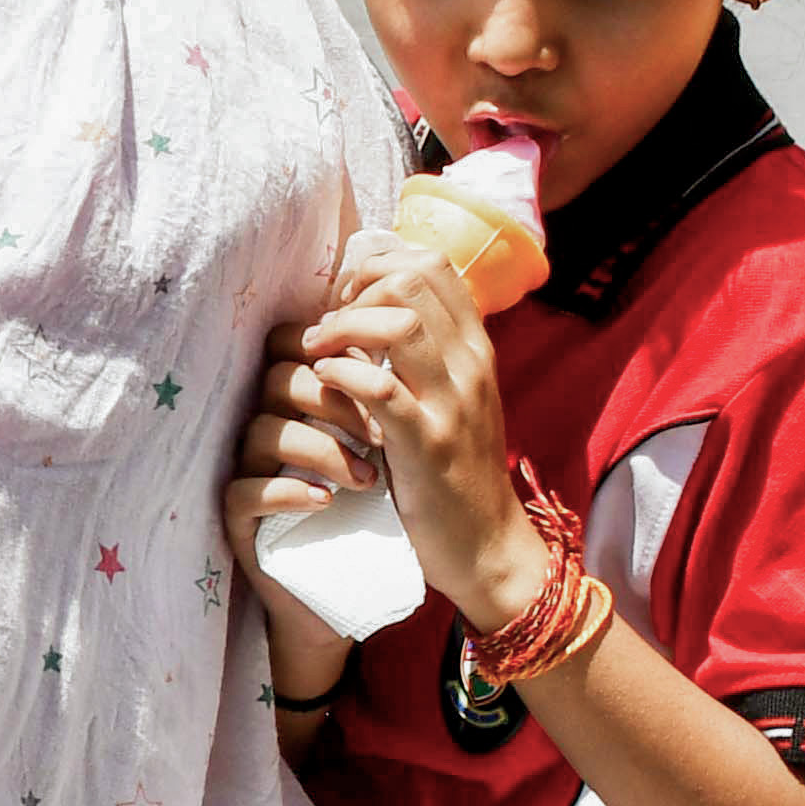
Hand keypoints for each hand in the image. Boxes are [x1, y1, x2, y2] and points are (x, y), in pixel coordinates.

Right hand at [225, 366, 372, 708]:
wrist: (361, 590)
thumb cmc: (382, 511)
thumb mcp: (396, 446)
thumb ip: (389, 390)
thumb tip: (414, 333)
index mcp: (301, 399)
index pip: (293, 344)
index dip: (335, 350)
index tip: (388, 379)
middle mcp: (269, 425)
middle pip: (278, 379)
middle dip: (336, 401)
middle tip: (382, 436)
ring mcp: (251, 471)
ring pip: (262, 432)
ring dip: (320, 449)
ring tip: (367, 481)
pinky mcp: (240, 519)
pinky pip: (245, 491)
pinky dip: (288, 490)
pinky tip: (325, 500)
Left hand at [298, 232, 540, 629]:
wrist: (486, 542)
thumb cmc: (454, 467)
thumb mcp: (451, 396)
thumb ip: (426, 350)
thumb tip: (371, 305)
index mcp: (476, 347)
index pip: (433, 263)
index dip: (378, 266)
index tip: (347, 300)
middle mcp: (471, 364)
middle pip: (412, 278)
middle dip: (355, 290)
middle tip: (326, 326)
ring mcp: (453, 403)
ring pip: (399, 323)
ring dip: (343, 327)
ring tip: (318, 351)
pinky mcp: (427, 445)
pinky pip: (379, 389)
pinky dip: (342, 374)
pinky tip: (325, 382)